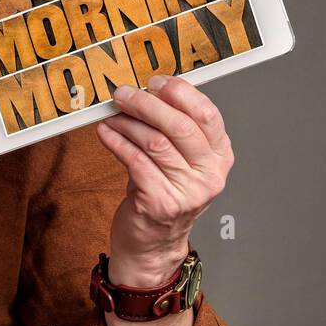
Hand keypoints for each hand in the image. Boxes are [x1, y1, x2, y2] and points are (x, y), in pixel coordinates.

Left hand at [95, 73, 232, 287]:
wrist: (152, 244)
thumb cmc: (163, 194)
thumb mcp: (180, 162)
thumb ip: (173, 131)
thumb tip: (148, 92)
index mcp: (220, 158)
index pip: (207, 115)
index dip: (180, 93)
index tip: (155, 82)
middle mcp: (209, 175)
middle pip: (180, 126)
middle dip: (147, 104)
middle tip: (124, 94)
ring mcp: (187, 191)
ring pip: (154, 141)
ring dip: (127, 122)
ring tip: (112, 114)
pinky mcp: (159, 202)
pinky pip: (134, 160)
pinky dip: (116, 141)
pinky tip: (105, 133)